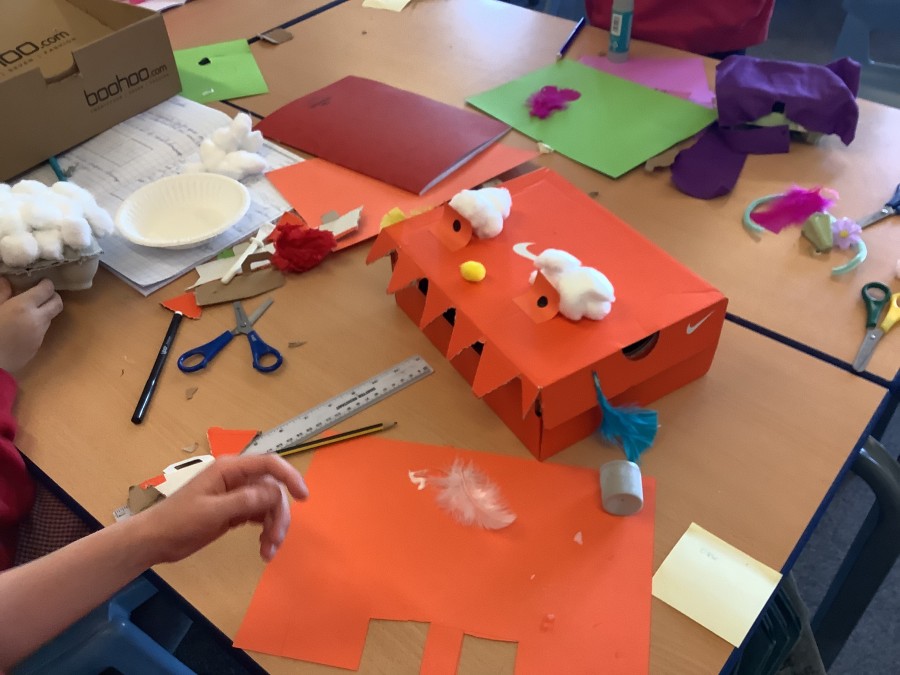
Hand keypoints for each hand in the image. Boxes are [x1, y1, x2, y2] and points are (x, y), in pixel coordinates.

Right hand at [0, 278, 62, 372]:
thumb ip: (2, 294)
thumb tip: (6, 280)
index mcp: (24, 306)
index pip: (47, 290)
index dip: (46, 284)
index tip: (41, 282)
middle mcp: (38, 319)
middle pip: (58, 303)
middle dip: (53, 296)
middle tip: (42, 294)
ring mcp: (40, 334)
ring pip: (51, 317)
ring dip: (45, 312)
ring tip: (28, 311)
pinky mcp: (38, 346)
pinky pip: (42, 331)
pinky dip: (37, 325)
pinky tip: (22, 328)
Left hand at [132, 454, 308, 563]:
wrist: (155, 541)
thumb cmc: (178, 521)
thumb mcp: (211, 512)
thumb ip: (244, 500)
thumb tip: (274, 493)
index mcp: (230, 470)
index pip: (269, 464)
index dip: (290, 476)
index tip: (303, 497)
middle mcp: (237, 479)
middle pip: (273, 490)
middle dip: (279, 515)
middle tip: (275, 541)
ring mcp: (237, 495)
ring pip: (269, 506)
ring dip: (274, 527)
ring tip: (268, 552)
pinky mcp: (235, 511)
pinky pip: (260, 517)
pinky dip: (266, 532)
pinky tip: (263, 549)